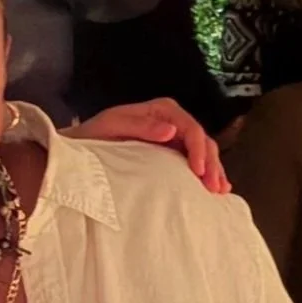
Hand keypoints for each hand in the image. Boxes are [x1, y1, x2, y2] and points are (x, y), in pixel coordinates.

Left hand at [65, 98, 228, 191]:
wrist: (82, 148)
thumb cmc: (94, 135)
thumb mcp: (113, 125)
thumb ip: (140, 125)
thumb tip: (171, 130)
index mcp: (162, 110)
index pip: (190, 128)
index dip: (198, 149)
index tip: (198, 171)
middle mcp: (173, 122)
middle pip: (202, 140)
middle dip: (211, 163)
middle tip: (214, 188)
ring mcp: (175, 139)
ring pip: (204, 152)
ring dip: (213, 171)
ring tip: (219, 191)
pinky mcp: (172, 155)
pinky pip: (195, 163)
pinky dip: (206, 175)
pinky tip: (215, 190)